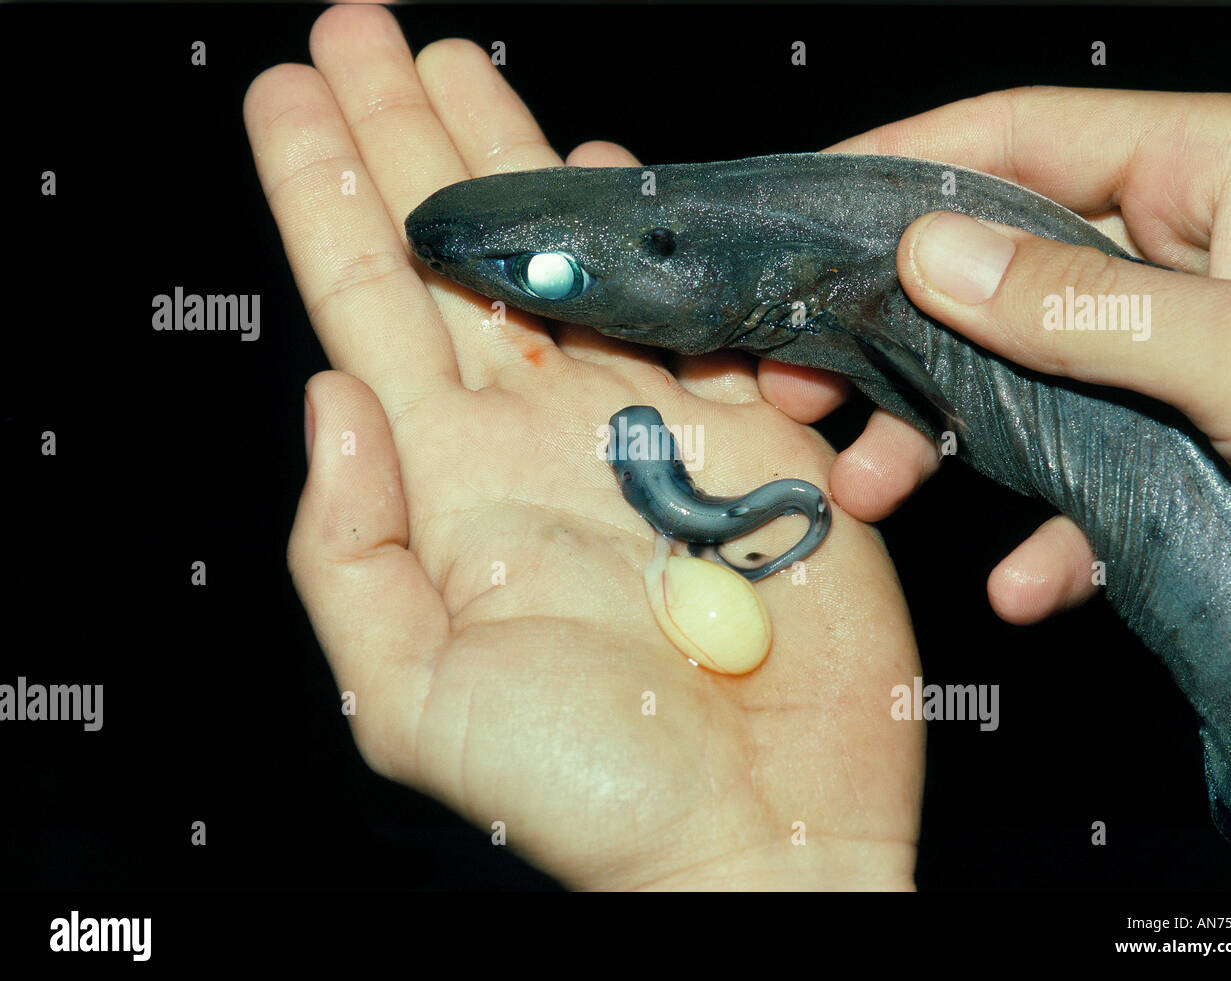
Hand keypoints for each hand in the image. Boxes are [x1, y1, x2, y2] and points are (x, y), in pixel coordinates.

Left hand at [245, 5, 920, 889]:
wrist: (758, 834)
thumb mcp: (414, 699)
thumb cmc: (593, 795)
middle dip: (407, 138)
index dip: (323, 193)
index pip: (366, 304)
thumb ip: (351, 553)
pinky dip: (662, 239)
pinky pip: (696, 312)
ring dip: (523, 159)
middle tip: (360, 30)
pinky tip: (622, 172)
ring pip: (572, 260)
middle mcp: (540, 440)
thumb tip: (328, 403)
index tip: (288, 93)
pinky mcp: (748, 440)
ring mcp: (645, 430)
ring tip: (466, 64)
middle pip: (458, 254)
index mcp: (453, 488)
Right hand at [757, 88, 1230, 623]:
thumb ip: (1083, 303)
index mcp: (1217, 179)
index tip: (802, 211)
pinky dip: (1052, 534)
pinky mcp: (1196, 455)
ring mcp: (1187, 360)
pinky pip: (1096, 477)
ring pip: (1029, 381)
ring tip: (871, 492)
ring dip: (945, 443)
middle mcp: (1191, 257)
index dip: (901, 161)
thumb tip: (930, 252)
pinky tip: (1029, 583)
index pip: (1022, 134)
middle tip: (799, 381)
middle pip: (999, 265)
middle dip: (895, 333)